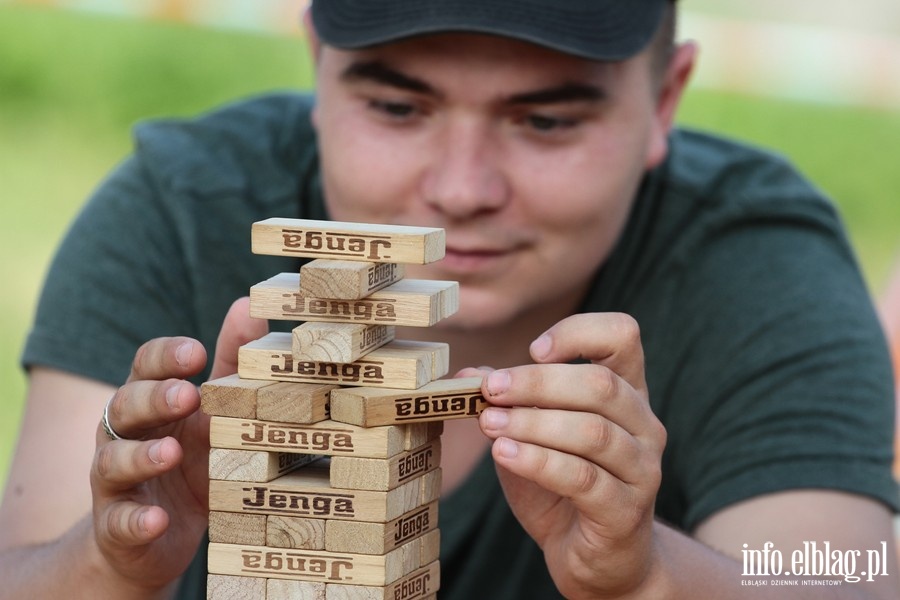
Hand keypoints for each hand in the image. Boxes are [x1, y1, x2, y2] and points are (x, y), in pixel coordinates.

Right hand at [89, 297, 266, 592]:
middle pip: (125, 405)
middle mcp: (123, 435)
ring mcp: (116, 482)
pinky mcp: (117, 527)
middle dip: (154, 397)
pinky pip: (119, 522)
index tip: (196, 352)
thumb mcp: (212, 415)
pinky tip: (156, 520)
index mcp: (148, 401)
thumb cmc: (189, 463)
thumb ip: (228, 365)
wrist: (152, 539)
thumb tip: (249, 306)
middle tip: (188, 395)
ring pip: (113, 460)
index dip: (166, 357)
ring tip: (171, 452)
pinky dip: (136, 520)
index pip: (145, 366)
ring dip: (141, 454)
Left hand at [475, 313, 665, 598]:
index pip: (623, 336)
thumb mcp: (532, 434)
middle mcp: (645, 424)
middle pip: (600, 384)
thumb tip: (467, 374)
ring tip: (489, 424)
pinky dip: (539, 461)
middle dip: (537, 383)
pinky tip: (504, 454)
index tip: (534, 348)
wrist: (594, 557)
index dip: (579, 332)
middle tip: (490, 389)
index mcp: (627, 392)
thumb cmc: (563, 485)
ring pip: (593, 432)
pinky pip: (583, 478)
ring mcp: (643, 469)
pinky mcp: (627, 510)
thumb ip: (508, 402)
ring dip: (533, 423)